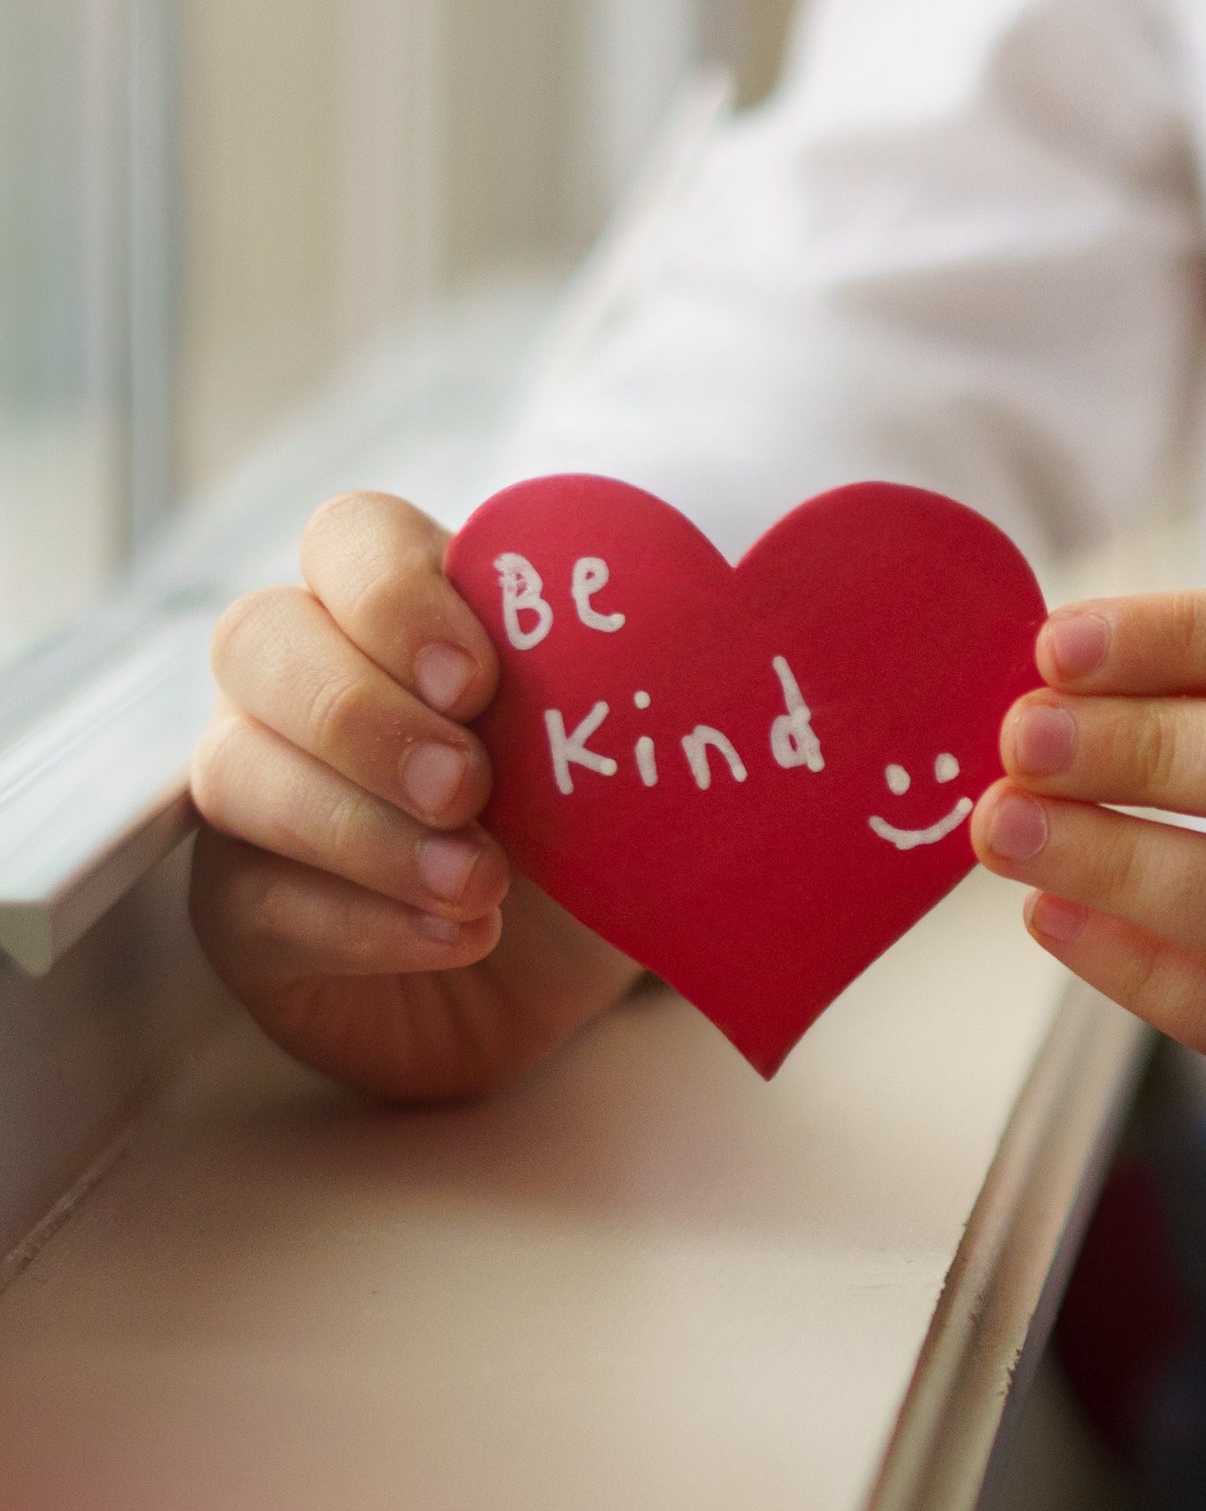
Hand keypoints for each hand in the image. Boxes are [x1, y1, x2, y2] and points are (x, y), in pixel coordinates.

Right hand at [189, 492, 639, 1103]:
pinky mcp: (238, 909)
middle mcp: (303, 682)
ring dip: (365, 831)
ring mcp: (253, 790)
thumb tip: (665, 648)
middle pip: (255, 637)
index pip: (349, 537)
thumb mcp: (616, 749)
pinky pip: (250, 899)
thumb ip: (602, 685)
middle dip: (362, 715)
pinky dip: (364, 922)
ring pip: (236, 771)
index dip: (393, 594)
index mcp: (403, 608)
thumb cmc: (594, 827)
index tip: (480, 680)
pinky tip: (458, 935)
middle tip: (469, 786)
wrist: (566, 973)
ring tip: (481, 883)